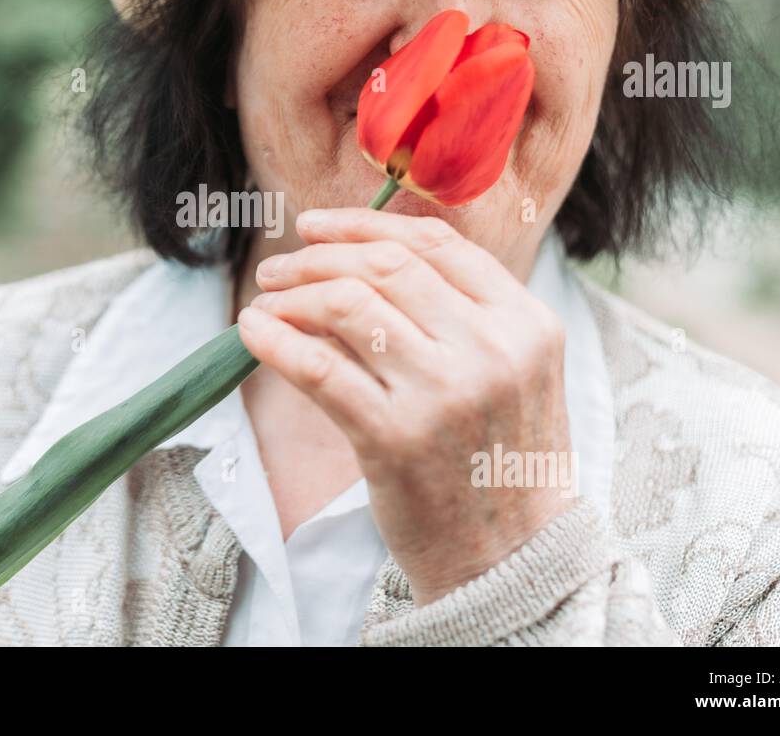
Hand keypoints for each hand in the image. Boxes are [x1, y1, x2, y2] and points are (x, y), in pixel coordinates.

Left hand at [236, 208, 575, 605]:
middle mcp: (490, 349)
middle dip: (317, 257)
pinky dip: (276, 341)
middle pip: (383, 266)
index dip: (363, 223)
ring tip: (266, 303)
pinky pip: (318, 367)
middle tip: (278, 269)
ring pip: (346, 306)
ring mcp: (443, 393)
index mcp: (525, 322)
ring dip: (291, 296)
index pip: (434, 243)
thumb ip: (460, 313)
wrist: (511, 557)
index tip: (316, 227)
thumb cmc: (498, 459)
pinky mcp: (394, 439)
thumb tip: (357, 258)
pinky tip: (254, 333)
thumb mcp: (512, 372)